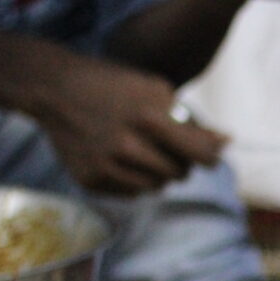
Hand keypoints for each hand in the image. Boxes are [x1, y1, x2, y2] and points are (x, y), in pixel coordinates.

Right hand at [33, 53, 226, 195]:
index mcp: (147, 117)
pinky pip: (132, 193)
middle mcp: (125, 145)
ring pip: (157, 188)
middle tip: (168, 148)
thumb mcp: (153, 89)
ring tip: (143, 151)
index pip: (198, 154)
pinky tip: (121, 159)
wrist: (53, 90)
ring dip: (159, 174)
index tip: (214, 158)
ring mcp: (106, 165)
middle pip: (179, 174)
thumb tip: (226, 143)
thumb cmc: (113, 86)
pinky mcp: (90, 180)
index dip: (211, 158)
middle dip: (180, 163)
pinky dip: (134, 180)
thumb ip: (189, 120)